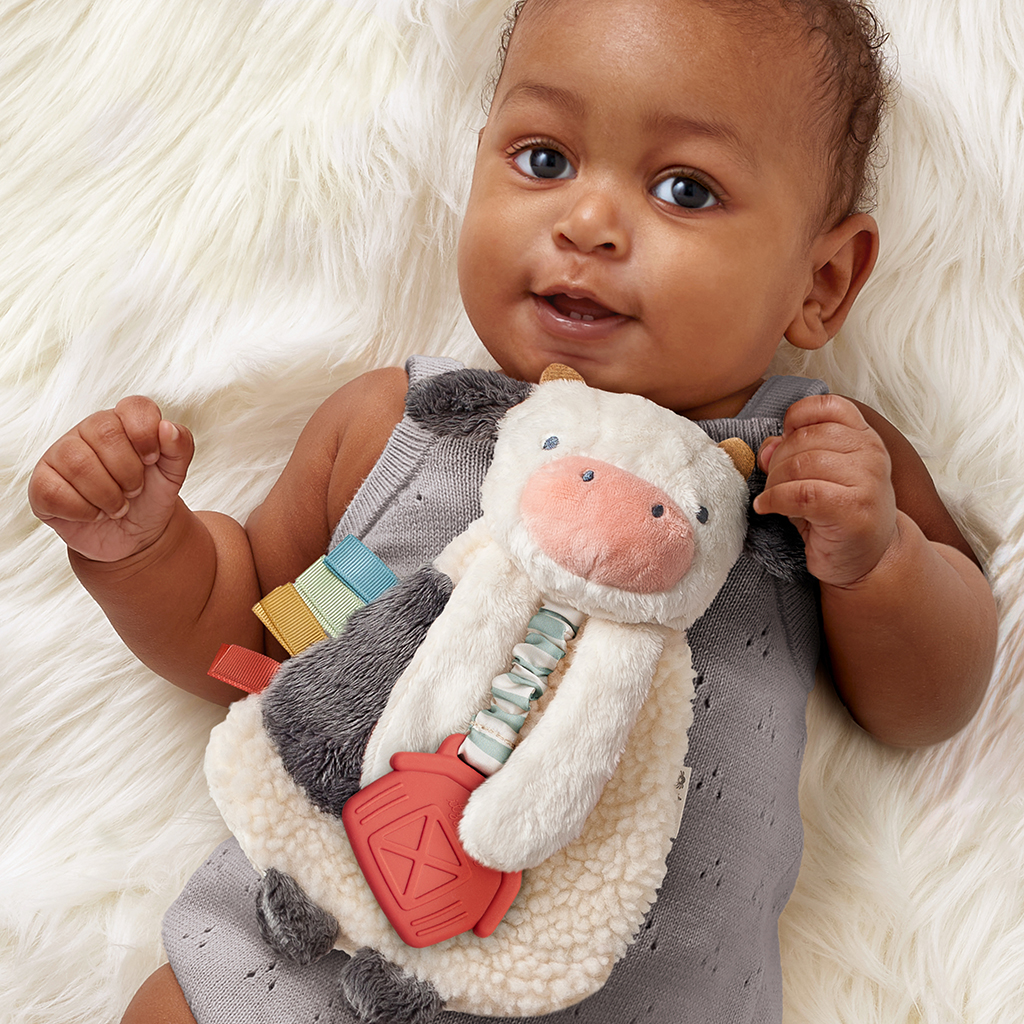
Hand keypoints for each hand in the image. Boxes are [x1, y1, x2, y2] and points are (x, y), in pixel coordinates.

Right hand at [28, 396, 194, 562]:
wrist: (136, 536)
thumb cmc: (151, 496)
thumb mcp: (174, 473)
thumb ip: (180, 446)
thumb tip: (167, 428)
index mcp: (122, 422)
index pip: (134, 406)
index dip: (146, 434)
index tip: (152, 461)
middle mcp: (87, 431)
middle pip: (105, 433)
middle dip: (129, 471)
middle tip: (134, 490)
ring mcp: (60, 455)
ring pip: (78, 463)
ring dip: (108, 495)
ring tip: (118, 506)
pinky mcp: (42, 484)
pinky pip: (54, 491)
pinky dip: (84, 510)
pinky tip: (95, 513)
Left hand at [752, 394, 897, 586]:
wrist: (872, 558)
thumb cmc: (839, 514)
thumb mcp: (816, 475)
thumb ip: (792, 452)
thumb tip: (766, 446)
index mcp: (864, 437)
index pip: (827, 406)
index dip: (796, 418)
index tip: (783, 439)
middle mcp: (871, 453)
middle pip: (805, 438)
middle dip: (777, 460)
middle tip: (772, 482)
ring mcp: (867, 481)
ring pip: (800, 465)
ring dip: (774, 482)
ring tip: (772, 498)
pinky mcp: (853, 510)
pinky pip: (800, 494)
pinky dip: (775, 500)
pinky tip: (767, 508)